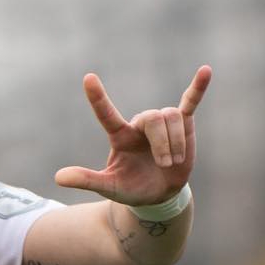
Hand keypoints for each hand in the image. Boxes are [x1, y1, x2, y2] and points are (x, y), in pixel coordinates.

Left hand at [54, 66, 210, 205]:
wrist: (158, 194)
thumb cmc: (131, 188)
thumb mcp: (108, 187)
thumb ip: (86, 180)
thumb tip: (58, 177)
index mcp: (119, 136)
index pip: (106, 114)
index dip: (98, 98)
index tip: (88, 78)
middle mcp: (138, 125)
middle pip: (153, 118)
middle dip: (162, 144)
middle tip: (164, 164)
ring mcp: (161, 123)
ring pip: (171, 117)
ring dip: (176, 143)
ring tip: (173, 162)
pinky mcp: (182, 125)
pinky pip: (190, 102)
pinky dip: (199, 88)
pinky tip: (206, 71)